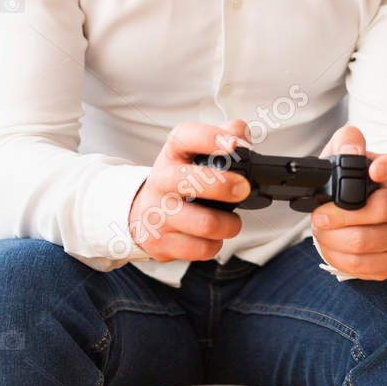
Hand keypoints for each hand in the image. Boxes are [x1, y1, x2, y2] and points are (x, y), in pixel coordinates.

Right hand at [127, 119, 250, 261]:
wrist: (142, 214)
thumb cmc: (177, 182)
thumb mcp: (194, 154)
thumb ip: (225, 136)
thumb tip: (244, 137)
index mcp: (172, 154)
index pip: (185, 137)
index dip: (211, 138)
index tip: (233, 145)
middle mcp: (161, 182)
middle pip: (191, 182)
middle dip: (225, 186)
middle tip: (244, 189)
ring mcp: (158, 215)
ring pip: (204, 223)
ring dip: (228, 224)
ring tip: (231, 222)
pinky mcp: (161, 243)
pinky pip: (200, 249)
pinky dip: (215, 244)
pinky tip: (212, 237)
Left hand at [309, 125, 386, 279]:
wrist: (358, 218)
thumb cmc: (352, 186)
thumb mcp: (344, 157)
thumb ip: (347, 141)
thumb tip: (351, 151)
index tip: (374, 170)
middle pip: (382, 209)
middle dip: (340, 215)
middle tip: (319, 215)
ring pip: (365, 241)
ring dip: (332, 238)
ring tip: (322, 230)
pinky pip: (362, 264)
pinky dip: (337, 257)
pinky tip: (331, 247)